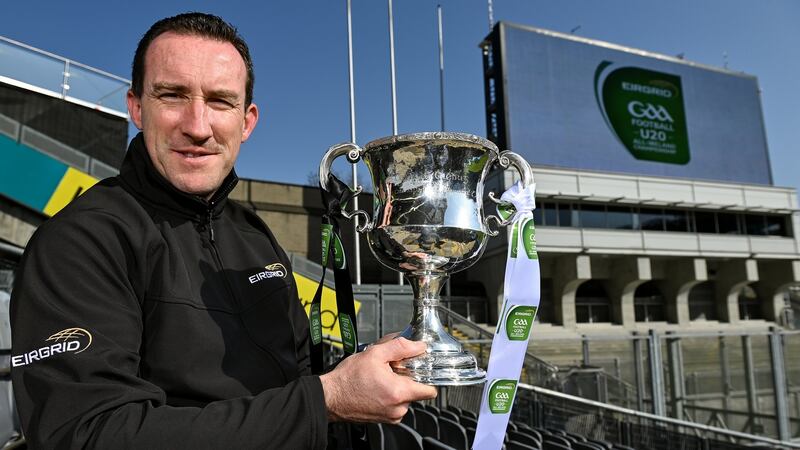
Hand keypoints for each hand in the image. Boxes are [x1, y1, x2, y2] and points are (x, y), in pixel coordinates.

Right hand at [319, 337, 436, 422]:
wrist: (330, 397)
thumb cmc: (348, 379)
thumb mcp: (374, 354)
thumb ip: (400, 347)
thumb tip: (417, 346)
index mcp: (399, 392)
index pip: (430, 390)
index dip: (428, 377)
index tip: (422, 369)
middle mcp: (398, 408)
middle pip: (416, 391)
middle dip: (408, 378)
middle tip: (393, 368)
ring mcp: (391, 416)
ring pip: (405, 398)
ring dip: (398, 386)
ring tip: (382, 377)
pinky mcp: (384, 419)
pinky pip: (395, 405)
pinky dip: (390, 395)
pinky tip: (377, 386)